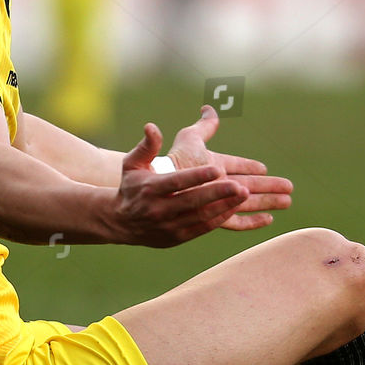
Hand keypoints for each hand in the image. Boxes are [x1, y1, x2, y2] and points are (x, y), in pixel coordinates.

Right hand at [114, 123, 249, 246]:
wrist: (120, 222)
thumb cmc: (131, 187)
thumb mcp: (132, 164)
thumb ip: (147, 146)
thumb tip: (152, 127)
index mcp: (150, 188)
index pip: (177, 182)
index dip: (198, 177)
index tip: (218, 169)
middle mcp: (159, 209)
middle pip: (193, 201)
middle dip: (218, 194)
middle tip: (241, 186)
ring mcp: (169, 225)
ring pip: (201, 216)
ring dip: (224, 206)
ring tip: (244, 194)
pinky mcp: (177, 237)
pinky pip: (202, 228)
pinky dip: (219, 218)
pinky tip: (234, 207)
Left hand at [167, 106, 292, 230]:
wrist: (166, 183)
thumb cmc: (174, 160)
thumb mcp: (191, 138)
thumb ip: (204, 126)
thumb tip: (209, 108)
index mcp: (214, 166)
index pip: (237, 166)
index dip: (250, 167)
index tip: (263, 168)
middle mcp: (219, 184)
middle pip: (250, 186)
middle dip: (270, 186)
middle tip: (289, 187)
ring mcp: (218, 200)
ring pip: (249, 202)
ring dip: (269, 201)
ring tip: (288, 201)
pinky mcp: (216, 215)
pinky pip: (238, 221)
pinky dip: (253, 221)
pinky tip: (269, 219)